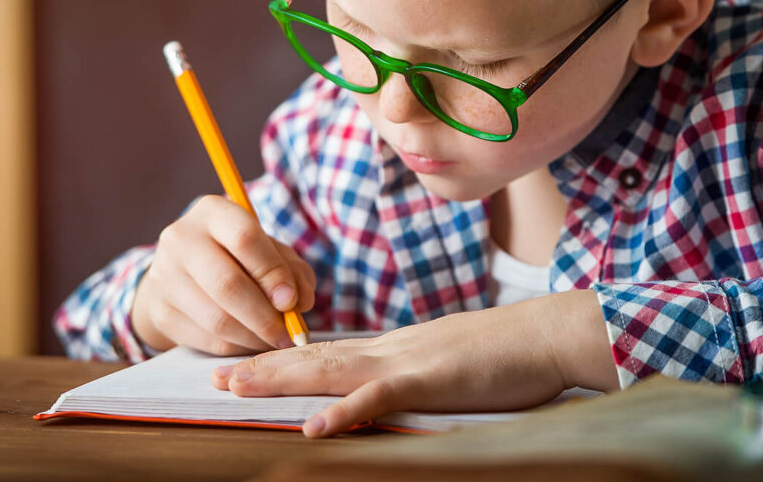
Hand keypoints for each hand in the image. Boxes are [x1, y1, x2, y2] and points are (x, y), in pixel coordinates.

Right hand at [130, 195, 315, 354]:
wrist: (181, 273)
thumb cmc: (236, 256)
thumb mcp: (267, 250)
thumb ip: (292, 269)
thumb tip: (301, 302)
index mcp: (212, 212)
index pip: (245, 239)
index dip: (273, 273)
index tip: (292, 301)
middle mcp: (181, 239)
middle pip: (227, 284)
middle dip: (266, 316)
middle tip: (289, 334)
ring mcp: (164, 277)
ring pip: (217, 319)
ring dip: (255, 337)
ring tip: (275, 340)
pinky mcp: (161, 312)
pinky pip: (207, 340)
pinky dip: (238, 347)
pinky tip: (252, 342)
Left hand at [211, 289, 617, 436]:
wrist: (548, 334)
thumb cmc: (507, 354)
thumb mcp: (448, 365)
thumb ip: (414, 376)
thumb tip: (387, 389)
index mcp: (394, 349)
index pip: (327, 354)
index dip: (284, 361)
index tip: (245, 367)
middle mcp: (390, 350)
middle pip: (314, 358)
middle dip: (263, 369)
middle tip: (215, 378)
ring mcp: (407, 362)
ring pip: (331, 370)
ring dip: (281, 380)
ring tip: (236, 389)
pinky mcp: (431, 381)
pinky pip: (380, 397)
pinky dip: (345, 413)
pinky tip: (313, 427)